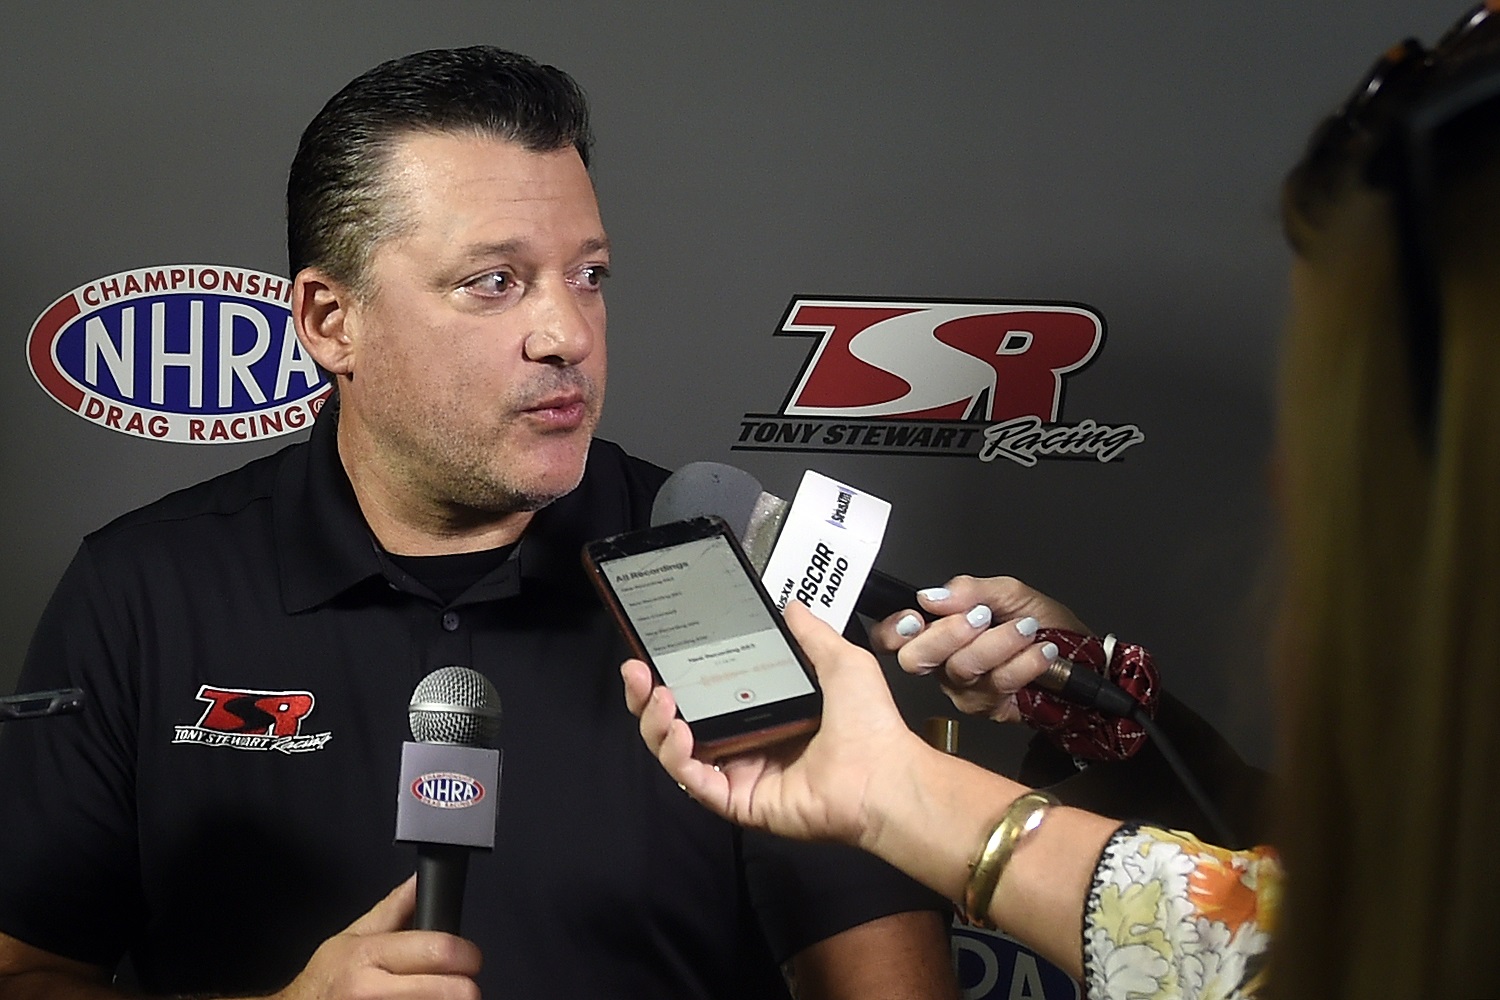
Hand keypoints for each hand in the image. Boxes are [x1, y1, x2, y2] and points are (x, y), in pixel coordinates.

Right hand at [271, 877, 481, 999]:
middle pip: (452, 990)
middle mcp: (373, 991)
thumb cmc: (325, 982)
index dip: (467, 955)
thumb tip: (419, 881)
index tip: (470, 959)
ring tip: (435, 995)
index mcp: (370, 956)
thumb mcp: (354, 937)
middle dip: (464, 986)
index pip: (440, 952)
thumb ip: (394, 908)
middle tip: (460, 984)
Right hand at [621, 599, 926, 852]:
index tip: (655, 651)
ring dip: (657, 726)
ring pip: (678, 754)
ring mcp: (740, 774)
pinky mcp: (740, 802)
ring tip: (658, 699)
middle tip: (636, 671)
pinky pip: (697, 784)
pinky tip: (678, 733)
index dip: (676, 674)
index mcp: (762, 711)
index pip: (705, 692)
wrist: (886, 775)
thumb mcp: (841, 662)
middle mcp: (745, 742)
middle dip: (648, 699)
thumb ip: (810, 634)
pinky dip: (680, 760)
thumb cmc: (870, 724)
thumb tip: (789, 603)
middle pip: (678, 723)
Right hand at [867, 575, 1088, 722]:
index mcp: (940, 630)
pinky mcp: (990, 708)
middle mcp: (945, 663)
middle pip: (916, 659)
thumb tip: (932, 595)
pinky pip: (997, 685)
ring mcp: (965, 689)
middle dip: (947, 634)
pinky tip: (1040, 652)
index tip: (915, 618)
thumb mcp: (1009, 593)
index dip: (894, 630)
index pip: (893, 636)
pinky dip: (1023, 663)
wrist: (1084, 657)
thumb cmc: (1045, 624)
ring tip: (1027, 629)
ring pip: (961, 669)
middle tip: (979, 617)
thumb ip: (969, 590)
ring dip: (999, 643)